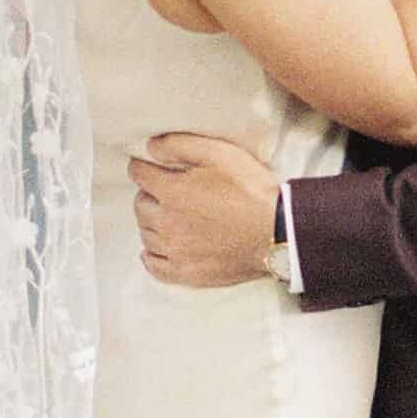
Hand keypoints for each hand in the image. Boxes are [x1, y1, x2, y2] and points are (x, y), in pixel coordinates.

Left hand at [129, 134, 278, 286]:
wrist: (277, 231)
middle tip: (164, 191)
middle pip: (140, 205)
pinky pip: (155, 266)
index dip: (142, 167)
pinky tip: (155, 250)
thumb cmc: (250, 190)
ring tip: (166, 216)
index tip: (146, 166)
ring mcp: (176, 250)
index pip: (139, 174)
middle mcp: (167, 222)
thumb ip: (179, 145)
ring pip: (146, 234)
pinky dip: (150, 256)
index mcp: (172, 192)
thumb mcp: (218, 153)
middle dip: (147, 194)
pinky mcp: (187, 272)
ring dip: (151, 222)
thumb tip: (150, 148)